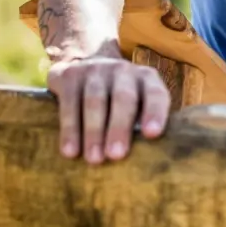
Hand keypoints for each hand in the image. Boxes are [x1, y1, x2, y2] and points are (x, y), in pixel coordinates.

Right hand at [46, 54, 170, 163]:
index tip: (152, 134)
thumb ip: (144, 124)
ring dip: (94, 132)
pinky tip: (70, 150)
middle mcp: (123, 70)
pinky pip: (69, 102)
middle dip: (120, 127)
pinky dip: (70, 128)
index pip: (156, 94)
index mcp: (147, 78)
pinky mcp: (70, 75)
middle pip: (124, 98)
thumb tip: (148, 162)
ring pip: (95, 100)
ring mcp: (95, 69)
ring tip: (94, 159)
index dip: (155, 112)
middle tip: (116, 155)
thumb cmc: (119, 99)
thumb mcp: (137, 103)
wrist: (82, 65)